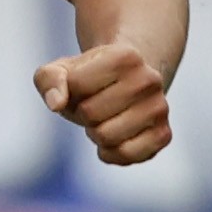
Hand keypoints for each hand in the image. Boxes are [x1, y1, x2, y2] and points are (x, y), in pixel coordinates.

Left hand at [34, 40, 171, 164]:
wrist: (128, 84)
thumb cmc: (90, 78)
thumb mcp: (63, 70)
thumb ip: (48, 79)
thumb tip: (56, 104)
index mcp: (126, 56)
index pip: (76, 84)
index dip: (70, 90)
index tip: (83, 84)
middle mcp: (149, 79)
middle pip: (90, 113)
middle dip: (83, 113)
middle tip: (94, 104)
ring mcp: (159, 108)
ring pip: (105, 137)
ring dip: (95, 133)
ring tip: (105, 118)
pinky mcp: (163, 135)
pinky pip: (124, 156)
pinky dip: (109, 152)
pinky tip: (114, 138)